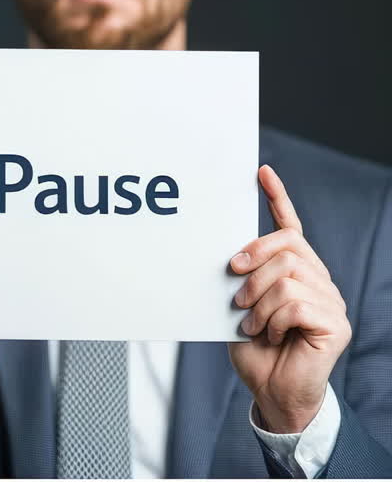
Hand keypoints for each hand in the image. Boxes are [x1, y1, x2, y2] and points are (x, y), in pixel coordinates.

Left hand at [228, 165, 350, 432]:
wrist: (270, 391)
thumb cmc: (254, 349)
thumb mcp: (239, 306)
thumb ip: (242, 279)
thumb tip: (228, 253)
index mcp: (295, 271)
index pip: (290, 227)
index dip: (277, 198)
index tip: (261, 172)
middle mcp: (318, 280)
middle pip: (286, 246)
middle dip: (252, 264)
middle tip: (236, 293)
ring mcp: (330, 301)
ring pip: (286, 276)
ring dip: (258, 302)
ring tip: (251, 324)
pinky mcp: (335, 324)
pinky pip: (296, 304)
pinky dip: (272, 320)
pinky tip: (270, 335)